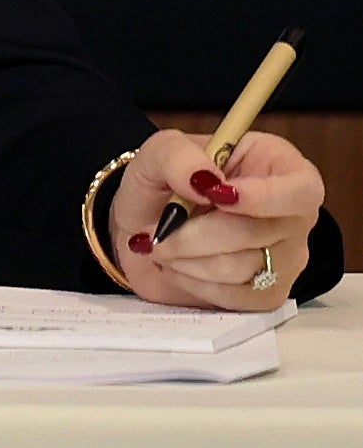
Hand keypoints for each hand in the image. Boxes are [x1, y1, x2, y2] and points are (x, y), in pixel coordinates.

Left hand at [110, 126, 322, 308]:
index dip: (264, 197)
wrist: (146, 227)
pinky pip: (237, 297)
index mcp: (281, 167)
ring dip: (187, 259)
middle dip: (195, 234)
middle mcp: (294, 216)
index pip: (301, 189)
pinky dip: (193, 282)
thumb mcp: (159, 150)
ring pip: (243, 268)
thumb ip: (177, 155)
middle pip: (260, 233)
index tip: (215, 196)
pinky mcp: (269, 293)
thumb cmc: (165, 183)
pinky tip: (175, 266)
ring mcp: (287, 258)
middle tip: (156, 231)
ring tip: (161, 246)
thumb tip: (204, 182)